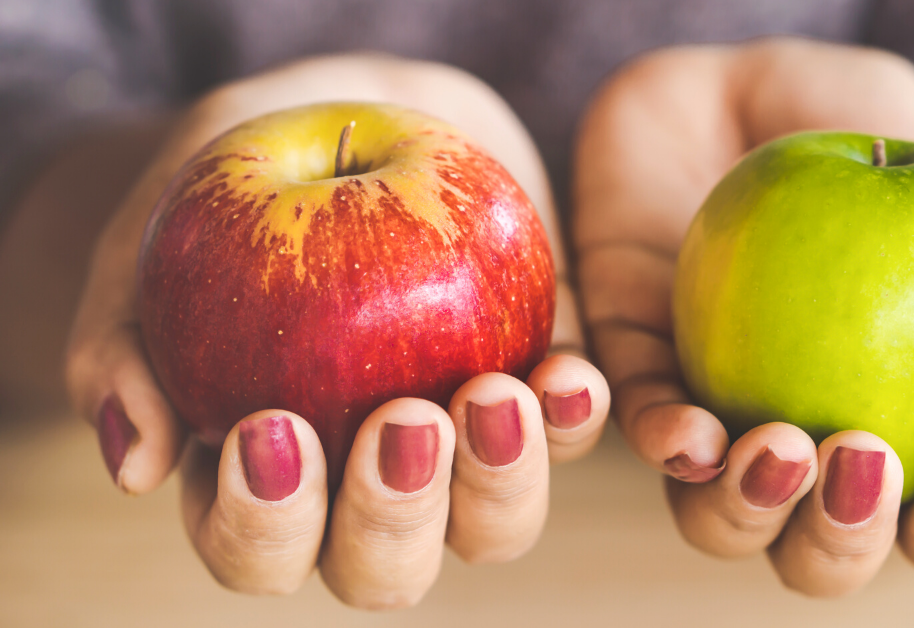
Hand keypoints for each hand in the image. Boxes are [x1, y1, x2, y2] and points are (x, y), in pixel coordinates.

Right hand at [66, 54, 609, 607]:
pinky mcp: (539, 398)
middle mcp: (367, 488)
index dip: (264, 523)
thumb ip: (125, 339)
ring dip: (499, 481)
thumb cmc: (239, 178)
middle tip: (402, 422)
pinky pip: (571, 436)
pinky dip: (575, 417)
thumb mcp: (164, 228)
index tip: (272, 428)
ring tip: (493, 394)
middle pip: (383, 568)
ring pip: (490, 526)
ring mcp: (463, 453)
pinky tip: (569, 375)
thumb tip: (133, 464)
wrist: (358, 113)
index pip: (256, 548)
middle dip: (392, 516)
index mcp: (265, 477)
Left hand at [573, 38, 913, 594]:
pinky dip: (664, 441)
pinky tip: (693, 436)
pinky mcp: (631, 370)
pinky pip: (635, 427)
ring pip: (720, 521)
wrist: (728, 83)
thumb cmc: (854, 134)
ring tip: (786, 446)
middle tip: (870, 458)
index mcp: (890, 423)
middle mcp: (800, 441)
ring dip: (752, 508)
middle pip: (823, 554)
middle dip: (850, 540)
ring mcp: (712, 414)